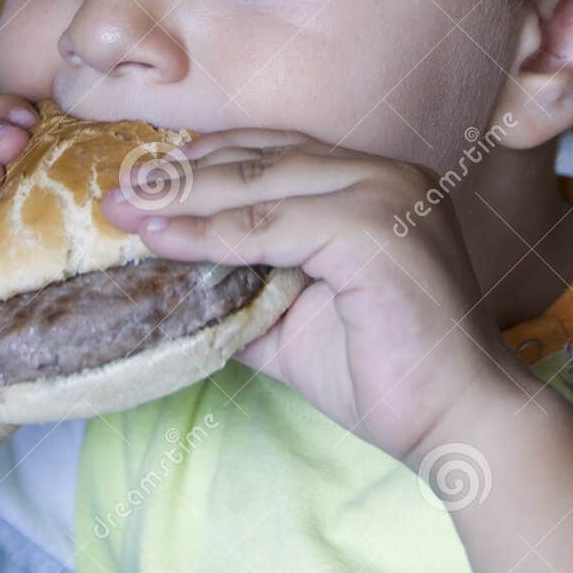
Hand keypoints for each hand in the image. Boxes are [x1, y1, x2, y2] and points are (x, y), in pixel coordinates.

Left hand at [101, 128, 515, 464]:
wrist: (460, 420)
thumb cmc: (386, 372)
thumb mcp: (294, 318)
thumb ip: (242, 286)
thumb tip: (169, 279)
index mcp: (373, 180)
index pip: (274, 152)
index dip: (204, 162)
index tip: (141, 180)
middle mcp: (383, 172)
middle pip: (259, 159)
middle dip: (178, 176)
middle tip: (112, 194)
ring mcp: (384, 194)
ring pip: (258, 186)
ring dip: (182, 198)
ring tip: (124, 212)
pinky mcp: (374, 230)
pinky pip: (271, 227)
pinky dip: (210, 233)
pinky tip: (163, 241)